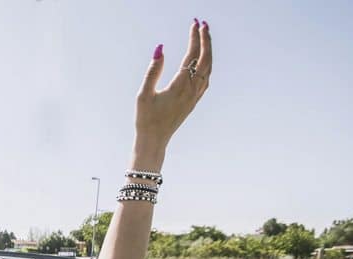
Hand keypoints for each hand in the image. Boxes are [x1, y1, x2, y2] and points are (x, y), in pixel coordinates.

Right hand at [134, 19, 212, 165]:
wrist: (154, 140)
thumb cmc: (146, 119)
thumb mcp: (143, 94)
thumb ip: (153, 70)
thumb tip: (160, 48)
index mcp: (180, 85)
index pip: (192, 55)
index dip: (194, 37)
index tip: (194, 24)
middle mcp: (192, 89)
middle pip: (205, 59)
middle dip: (205, 39)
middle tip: (202, 24)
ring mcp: (195, 96)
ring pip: (209, 68)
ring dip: (208, 51)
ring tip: (204, 37)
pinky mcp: (194, 101)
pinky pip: (207, 78)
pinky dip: (208, 64)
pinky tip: (204, 60)